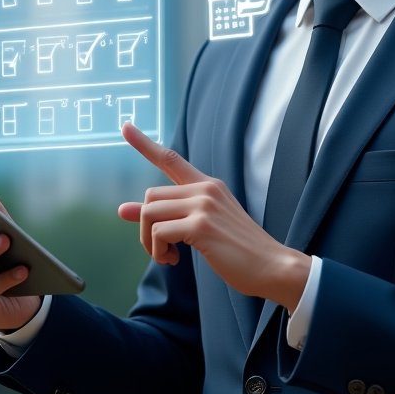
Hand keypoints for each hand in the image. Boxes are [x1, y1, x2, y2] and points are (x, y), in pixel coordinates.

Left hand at [119, 123, 310, 311]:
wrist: (272, 266)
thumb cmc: (239, 250)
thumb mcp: (202, 226)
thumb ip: (166, 215)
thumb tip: (123, 209)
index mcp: (208, 185)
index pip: (171, 159)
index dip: (144, 144)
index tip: (125, 127)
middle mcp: (205, 188)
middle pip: (151, 196)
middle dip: (146, 226)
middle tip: (162, 249)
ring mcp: (204, 205)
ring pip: (150, 213)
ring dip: (150, 242)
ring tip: (168, 256)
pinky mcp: (201, 225)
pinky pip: (158, 233)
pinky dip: (159, 251)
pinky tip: (174, 260)